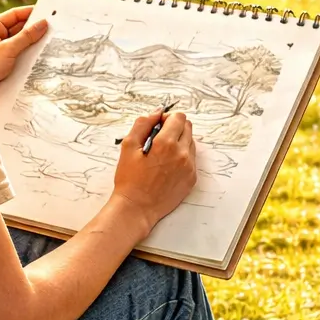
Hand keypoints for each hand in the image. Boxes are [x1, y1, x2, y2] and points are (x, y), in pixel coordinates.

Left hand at [0, 7, 48, 99]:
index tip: (45, 12)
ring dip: (32, 39)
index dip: (29, 12)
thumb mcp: (8, 49)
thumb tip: (43, 24)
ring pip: (20, 39)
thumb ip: (26, 36)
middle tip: (50, 26)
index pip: (13, 14)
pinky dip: (29, 49)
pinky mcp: (4, 59)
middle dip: (33, 27)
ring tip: (48, 37)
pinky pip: (19, 50)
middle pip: (18, 26)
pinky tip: (40, 50)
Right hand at [111, 110, 196, 233]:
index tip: (158, 125)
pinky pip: (191, 159)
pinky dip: (181, 157)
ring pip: (191, 143)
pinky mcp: (192, 179)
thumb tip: (156, 112)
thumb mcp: (128, 146)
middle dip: (174, 128)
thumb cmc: (129, 179)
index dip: (167, 117)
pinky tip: (166, 166)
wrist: (137, 207)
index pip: (179, 117)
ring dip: (179, 142)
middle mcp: (182, 154)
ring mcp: (189, 167)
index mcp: (166, 144)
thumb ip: (143, 124)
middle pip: (188, 127)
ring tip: (162, 154)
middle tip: (158, 139)